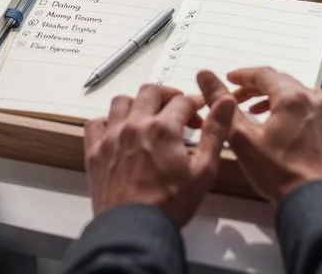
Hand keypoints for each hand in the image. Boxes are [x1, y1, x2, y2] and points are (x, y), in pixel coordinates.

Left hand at [84, 84, 235, 226]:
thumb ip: (216, 131)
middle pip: (151, 91)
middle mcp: (135, 125)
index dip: (195, 104)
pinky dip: (107, 121)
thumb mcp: (204, 170)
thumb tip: (226, 102)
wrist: (134, 231)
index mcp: (162, 128)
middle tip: (177, 109)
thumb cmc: (169, 205)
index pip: (182, 100)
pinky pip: (95, 123)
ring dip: (137, 103)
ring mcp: (111, 137)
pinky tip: (117, 130)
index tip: (199, 113)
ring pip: (121, 101)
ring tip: (148, 116)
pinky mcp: (95, 152)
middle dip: (168, 96)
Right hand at [197, 68, 321, 205]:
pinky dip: (296, 112)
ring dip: (277, 99)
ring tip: (258, 113)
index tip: (229, 79)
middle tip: (238, 99)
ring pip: (299, 96)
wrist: (317, 203)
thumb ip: (222, 103)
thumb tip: (204, 76)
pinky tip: (287, 126)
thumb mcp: (242, 138)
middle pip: (282, 83)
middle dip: (257, 88)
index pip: (263, 74)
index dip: (243, 75)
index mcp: (292, 96)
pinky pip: (314, 111)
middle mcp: (314, 99)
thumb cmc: (278, 173)